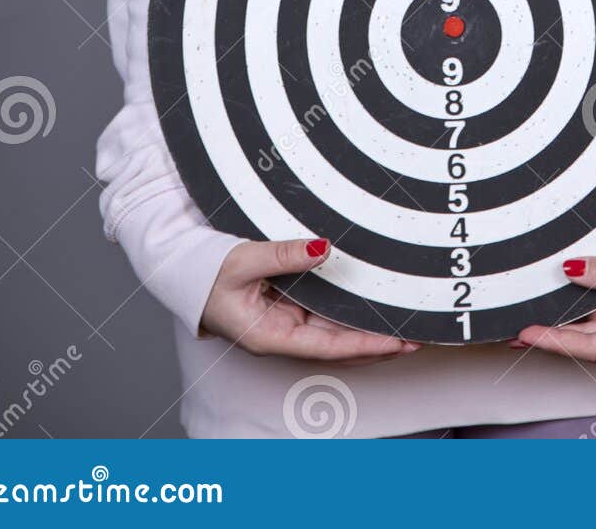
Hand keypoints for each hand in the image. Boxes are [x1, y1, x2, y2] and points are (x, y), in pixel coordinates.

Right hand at [199, 237, 420, 361]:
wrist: (179, 272)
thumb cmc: (203, 274)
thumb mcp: (243, 261)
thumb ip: (284, 255)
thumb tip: (323, 248)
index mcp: (271, 336)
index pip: (330, 347)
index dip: (367, 346)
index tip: (398, 343)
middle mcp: (283, 335)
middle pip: (339, 346)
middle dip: (377, 344)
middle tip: (416, 338)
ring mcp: (285, 322)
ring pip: (334, 331)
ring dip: (366, 329)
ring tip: (402, 323)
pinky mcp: (285, 307)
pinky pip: (323, 313)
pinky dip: (348, 312)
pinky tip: (368, 305)